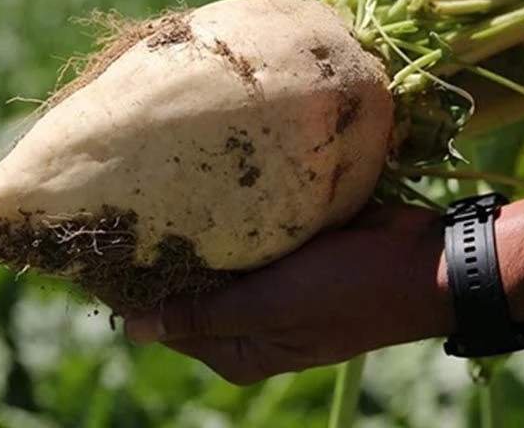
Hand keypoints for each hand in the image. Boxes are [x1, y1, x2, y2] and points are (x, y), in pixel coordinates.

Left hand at [122, 205, 451, 384]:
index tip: (96, 243)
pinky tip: (199, 176)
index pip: (166, 320)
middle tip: (119, 200)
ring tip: (149, 181)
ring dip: (192, 224)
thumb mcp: (271, 308)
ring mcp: (270, 282)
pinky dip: (227, 210)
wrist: (427, 264)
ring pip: (214, 253)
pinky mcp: (290, 247)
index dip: (131, 286)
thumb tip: (131, 329)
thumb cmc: (349, 292)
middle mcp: (249, 319)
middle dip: (160, 251)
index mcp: (240, 348)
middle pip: (187, 287)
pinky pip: (245, 228)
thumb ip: (204, 316)